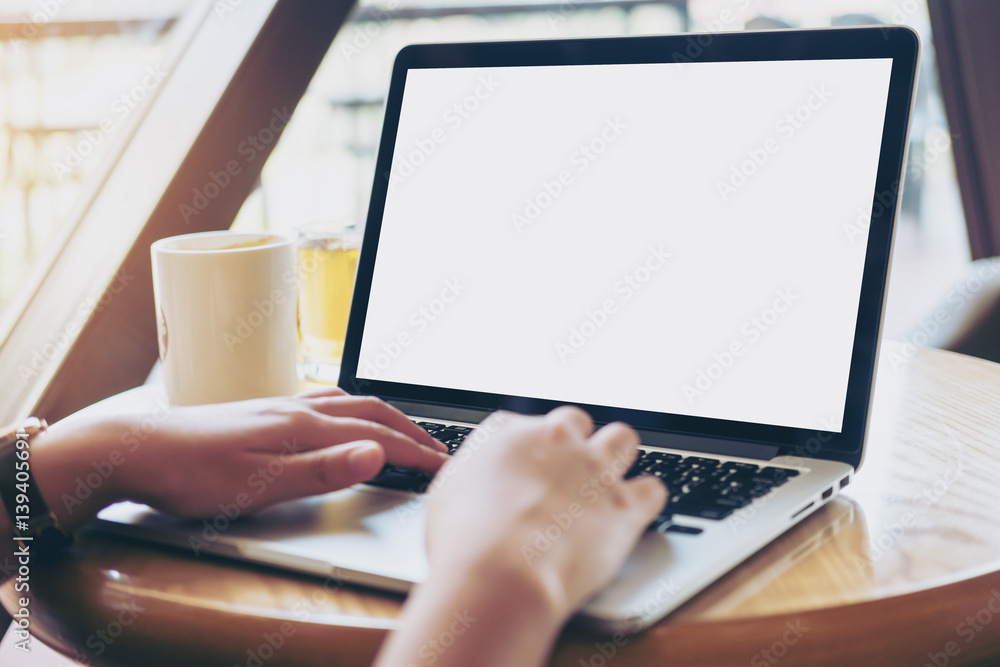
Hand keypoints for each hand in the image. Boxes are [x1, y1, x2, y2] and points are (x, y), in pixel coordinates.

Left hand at [31, 386, 448, 525]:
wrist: (136, 449)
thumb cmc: (192, 472)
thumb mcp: (261, 483)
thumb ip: (323, 470)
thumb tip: (377, 452)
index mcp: (303, 425)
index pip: (375, 434)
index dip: (414, 450)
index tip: (443, 464)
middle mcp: (296, 407)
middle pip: (369, 410)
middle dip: (409, 428)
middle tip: (437, 448)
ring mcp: (279, 405)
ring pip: (348, 401)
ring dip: (383, 415)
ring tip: (402, 430)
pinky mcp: (263, 411)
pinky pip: (324, 401)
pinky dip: (352, 408)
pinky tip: (341, 415)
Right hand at [426, 406, 666, 618]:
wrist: (500, 574)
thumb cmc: (465, 542)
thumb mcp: (448, 496)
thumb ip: (472, 479)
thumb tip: (477, 486)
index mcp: (510, 434)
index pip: (525, 422)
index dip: (528, 447)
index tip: (528, 466)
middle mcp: (556, 441)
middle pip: (576, 421)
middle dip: (574, 444)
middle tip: (565, 475)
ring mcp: (595, 470)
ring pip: (622, 439)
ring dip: (616, 458)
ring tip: (606, 484)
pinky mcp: (626, 506)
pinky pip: (652, 489)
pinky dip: (645, 501)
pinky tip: (632, 514)